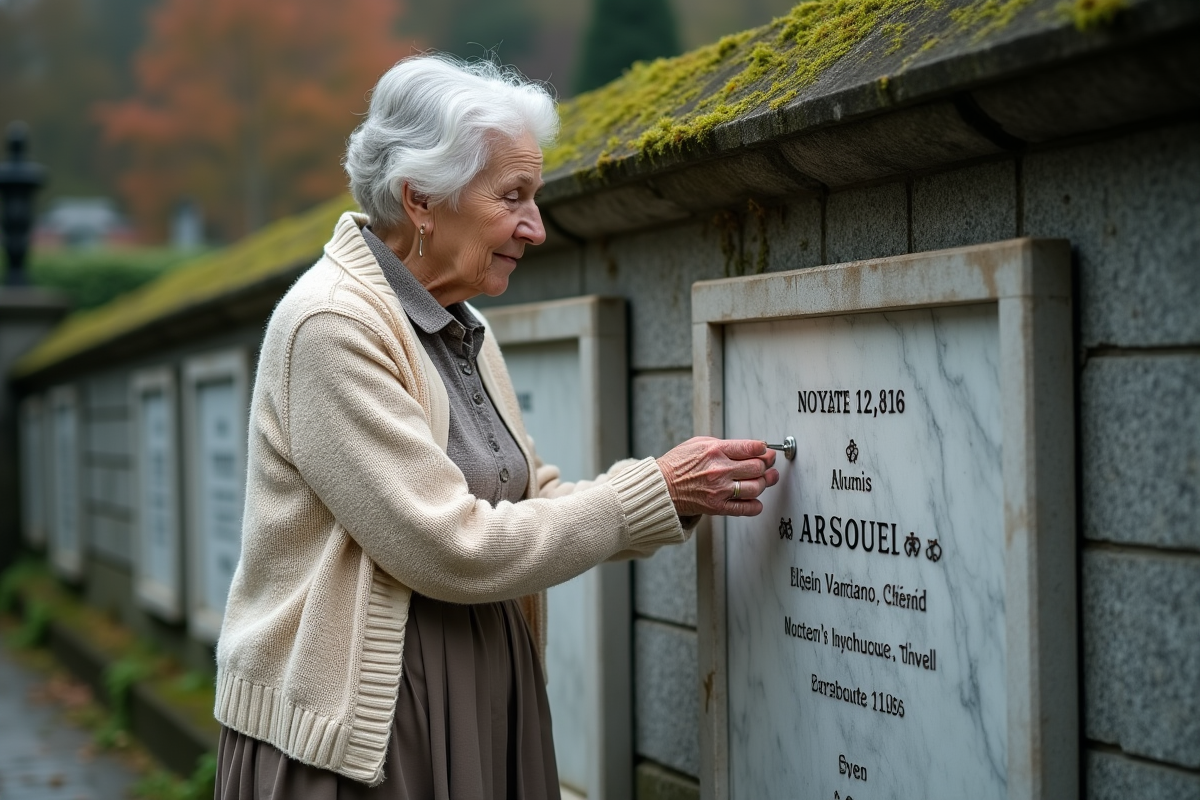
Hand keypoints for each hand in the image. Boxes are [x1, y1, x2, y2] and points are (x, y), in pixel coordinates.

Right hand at [656, 437, 778, 516]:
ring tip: (763, 480)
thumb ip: (723, 444)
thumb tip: (747, 448)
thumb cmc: (678, 464)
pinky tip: (755, 500)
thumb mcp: (698, 443)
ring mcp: (720, 490)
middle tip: (768, 464)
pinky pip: (746, 508)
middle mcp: (720, 470)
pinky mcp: (717, 506)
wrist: (662, 486)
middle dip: (767, 465)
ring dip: (764, 483)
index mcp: (715, 451)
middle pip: (758, 467)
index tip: (765, 450)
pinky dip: (756, 505)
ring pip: (756, 487)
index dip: (764, 449)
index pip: (752, 448)